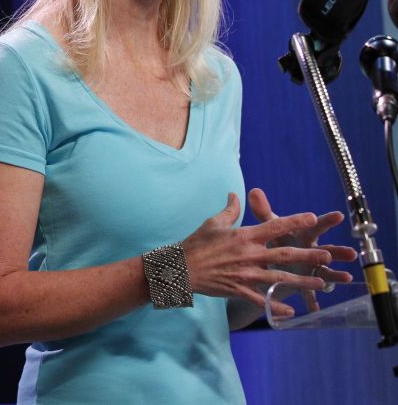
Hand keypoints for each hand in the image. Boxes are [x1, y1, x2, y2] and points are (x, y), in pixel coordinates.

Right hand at [182, 193, 338, 316]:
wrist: (181, 267)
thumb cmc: (196, 243)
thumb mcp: (213, 222)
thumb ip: (229, 210)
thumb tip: (235, 194)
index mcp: (244, 236)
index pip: (274, 226)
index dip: (294, 221)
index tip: (312, 218)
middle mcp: (249, 255)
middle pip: (284, 254)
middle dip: (308, 255)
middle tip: (327, 255)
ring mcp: (246, 274)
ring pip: (279, 278)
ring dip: (301, 281)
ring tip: (320, 282)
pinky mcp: (239, 289)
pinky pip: (261, 300)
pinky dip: (276, 306)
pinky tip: (291, 312)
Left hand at [247, 187, 356, 311]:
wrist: (270, 259)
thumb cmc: (276, 238)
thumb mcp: (268, 225)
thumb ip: (263, 210)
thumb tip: (254, 191)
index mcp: (303, 235)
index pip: (315, 226)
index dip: (326, 220)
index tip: (338, 215)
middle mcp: (310, 251)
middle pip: (324, 250)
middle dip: (337, 251)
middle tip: (349, 252)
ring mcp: (308, 268)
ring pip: (323, 271)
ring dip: (334, 275)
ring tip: (346, 277)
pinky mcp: (302, 283)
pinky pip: (307, 293)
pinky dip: (312, 300)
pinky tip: (316, 308)